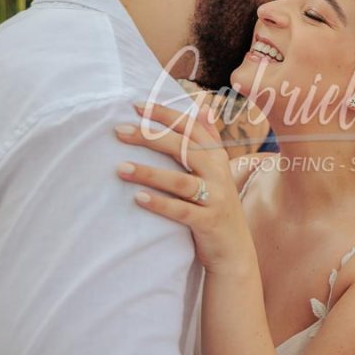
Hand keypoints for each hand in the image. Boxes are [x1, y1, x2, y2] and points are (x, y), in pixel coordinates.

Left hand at [115, 102, 251, 271]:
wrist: (235, 249)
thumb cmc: (218, 205)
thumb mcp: (219, 170)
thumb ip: (211, 140)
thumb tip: (204, 107)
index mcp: (217, 156)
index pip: (191, 127)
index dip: (165, 114)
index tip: (136, 105)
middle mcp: (218, 173)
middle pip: (183, 148)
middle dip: (150, 137)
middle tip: (119, 130)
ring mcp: (216, 197)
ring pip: (180, 180)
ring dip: (149, 173)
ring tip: (120, 168)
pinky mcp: (209, 221)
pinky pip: (182, 210)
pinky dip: (160, 204)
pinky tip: (138, 199)